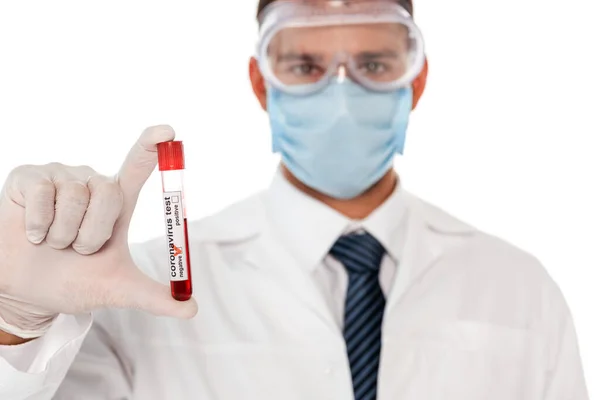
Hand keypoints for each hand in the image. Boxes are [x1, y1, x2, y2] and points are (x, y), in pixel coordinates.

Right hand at [0, 125, 196, 339]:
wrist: (26, 292)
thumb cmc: (73, 281)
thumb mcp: (117, 290)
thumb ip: (154, 297)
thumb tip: (192, 310)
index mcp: (117, 202)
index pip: (138, 165)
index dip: (151, 146)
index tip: (169, 132)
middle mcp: (91, 182)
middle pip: (108, 191)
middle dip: (92, 234)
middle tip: (77, 249)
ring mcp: (59, 177)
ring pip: (74, 196)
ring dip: (63, 233)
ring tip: (54, 242)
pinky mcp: (28, 177)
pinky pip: (42, 193)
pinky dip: (38, 224)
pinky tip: (33, 233)